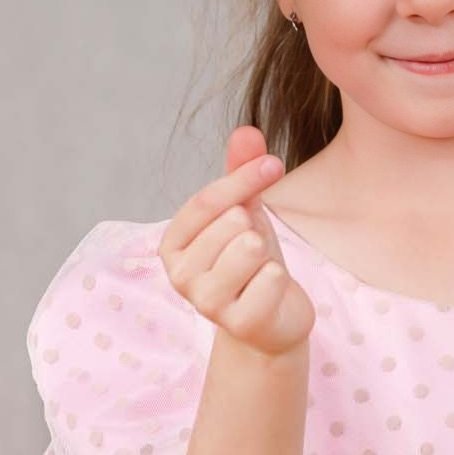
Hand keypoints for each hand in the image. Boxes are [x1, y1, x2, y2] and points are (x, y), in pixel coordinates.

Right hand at [158, 126, 314, 356]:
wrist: (272, 322)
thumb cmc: (251, 263)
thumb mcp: (245, 213)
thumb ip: (240, 174)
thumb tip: (247, 130)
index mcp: (173, 245)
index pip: (206, 201)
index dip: (243, 178)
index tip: (274, 165)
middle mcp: (180, 276)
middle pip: (230, 223)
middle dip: (254, 229)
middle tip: (256, 252)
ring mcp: (207, 304)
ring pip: (250, 248)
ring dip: (267, 255)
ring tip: (260, 272)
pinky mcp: (239, 325)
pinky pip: (271, 278)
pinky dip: (280, 280)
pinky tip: (270, 293)